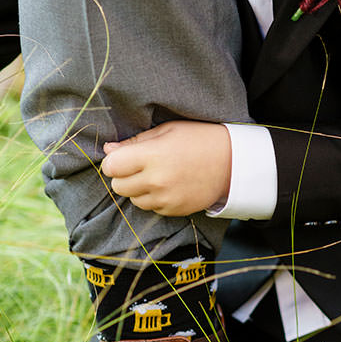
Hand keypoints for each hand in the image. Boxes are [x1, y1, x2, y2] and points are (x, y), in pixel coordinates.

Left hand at [101, 120, 231, 216]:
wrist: (232, 161)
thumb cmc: (198, 138)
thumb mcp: (166, 130)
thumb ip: (135, 142)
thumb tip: (108, 149)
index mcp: (153, 156)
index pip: (111, 166)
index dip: (113, 160)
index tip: (122, 156)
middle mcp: (157, 180)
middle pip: (118, 186)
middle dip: (123, 176)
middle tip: (139, 165)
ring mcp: (166, 199)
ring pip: (133, 200)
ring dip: (138, 189)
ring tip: (156, 175)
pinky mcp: (174, 210)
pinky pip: (150, 208)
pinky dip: (153, 199)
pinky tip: (168, 185)